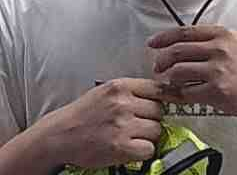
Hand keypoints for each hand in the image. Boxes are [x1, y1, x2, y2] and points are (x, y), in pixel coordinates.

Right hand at [40, 78, 163, 168]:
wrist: (60, 135)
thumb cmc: (85, 113)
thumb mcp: (108, 91)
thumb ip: (133, 90)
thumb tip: (164, 92)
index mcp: (121, 86)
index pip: (159, 88)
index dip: (169, 97)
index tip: (176, 102)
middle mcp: (123, 103)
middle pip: (159, 111)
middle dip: (153, 119)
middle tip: (140, 124)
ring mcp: (121, 125)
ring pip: (156, 130)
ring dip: (148, 136)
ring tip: (132, 136)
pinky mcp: (119, 147)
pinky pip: (148, 149)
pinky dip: (143, 151)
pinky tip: (131, 149)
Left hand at [148, 25, 236, 119]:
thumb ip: (215, 41)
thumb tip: (187, 44)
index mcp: (223, 34)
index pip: (185, 32)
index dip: (164, 38)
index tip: (153, 43)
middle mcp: (219, 49)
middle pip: (177, 50)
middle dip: (161, 60)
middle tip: (157, 67)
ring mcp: (217, 70)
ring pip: (177, 72)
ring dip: (166, 78)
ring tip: (166, 82)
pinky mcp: (217, 92)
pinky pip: (186, 93)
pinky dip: (177, 95)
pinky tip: (176, 95)